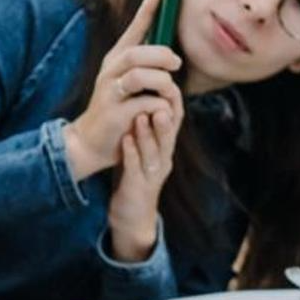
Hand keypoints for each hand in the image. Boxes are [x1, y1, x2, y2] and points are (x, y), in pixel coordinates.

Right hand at [62, 0, 183, 180]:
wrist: (91, 142)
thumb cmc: (117, 111)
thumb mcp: (129, 85)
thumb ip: (145, 68)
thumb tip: (170, 53)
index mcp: (116, 60)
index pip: (133, 30)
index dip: (146, 10)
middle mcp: (110, 71)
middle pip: (138, 52)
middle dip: (161, 55)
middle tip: (176, 63)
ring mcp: (110, 91)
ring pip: (140, 75)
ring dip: (162, 82)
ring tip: (169, 92)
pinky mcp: (115, 112)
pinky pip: (146, 103)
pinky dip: (160, 106)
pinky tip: (161, 113)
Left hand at [107, 108, 181, 261]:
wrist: (133, 215)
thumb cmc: (136, 174)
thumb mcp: (145, 148)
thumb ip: (147, 126)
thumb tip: (146, 93)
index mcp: (165, 149)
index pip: (174, 124)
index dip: (172, 104)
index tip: (165, 84)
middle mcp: (163, 161)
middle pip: (168, 138)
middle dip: (165, 120)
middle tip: (161, 101)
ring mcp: (151, 176)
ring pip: (153, 153)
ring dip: (148, 135)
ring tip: (141, 116)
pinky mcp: (137, 187)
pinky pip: (134, 169)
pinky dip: (131, 154)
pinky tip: (125, 141)